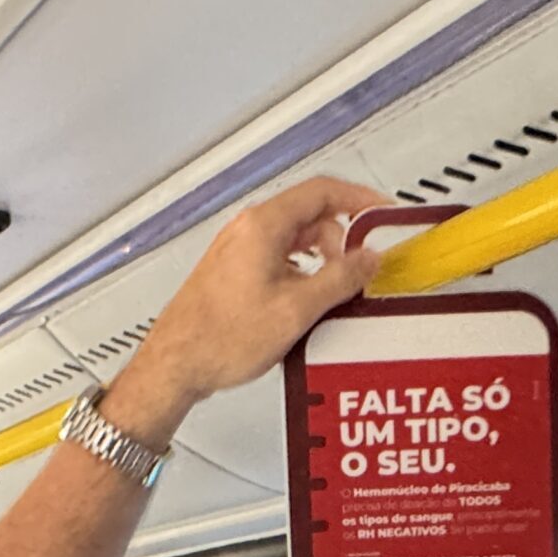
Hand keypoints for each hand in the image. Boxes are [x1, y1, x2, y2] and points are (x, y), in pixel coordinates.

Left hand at [108, 177, 388, 438]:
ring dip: (320, 260)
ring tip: (335, 292)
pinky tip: (305, 303)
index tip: (382, 213)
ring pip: (293, 240)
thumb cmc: (221, 339)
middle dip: (342, 240)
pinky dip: (299, 274)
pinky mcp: (231, 273)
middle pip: (310, 216)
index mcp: (264, 226)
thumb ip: (340, 279)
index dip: (360, 199)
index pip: (323, 191)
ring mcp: (237, 251)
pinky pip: (276, 260)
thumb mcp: (297, 310)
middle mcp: (248, 230)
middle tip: (361, 266)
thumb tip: (368, 259)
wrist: (175, 365)